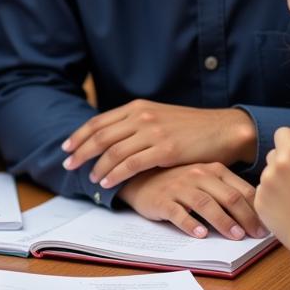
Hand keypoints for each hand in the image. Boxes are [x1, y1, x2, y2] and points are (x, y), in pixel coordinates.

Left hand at [63, 102, 257, 188]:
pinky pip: (131, 164)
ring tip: (89, 179)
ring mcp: (152, 132)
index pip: (99, 122)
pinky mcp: (165, 150)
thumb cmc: (191, 127)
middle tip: (68, 165)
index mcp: (137, 107)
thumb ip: (135, 124)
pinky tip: (107, 182)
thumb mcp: (159, 117)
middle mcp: (141, 116)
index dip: (79, 135)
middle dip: (80, 151)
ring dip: (97, 166)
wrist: (223, 130)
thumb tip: (111, 138)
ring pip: (113, 151)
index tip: (66, 148)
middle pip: (100, 136)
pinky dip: (115, 174)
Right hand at [115, 161, 265, 239]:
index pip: (242, 190)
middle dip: (246, 218)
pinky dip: (190, 224)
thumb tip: (254, 215)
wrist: (139, 179)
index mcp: (213, 170)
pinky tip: (200, 234)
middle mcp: (198, 176)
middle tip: (255, 236)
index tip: (266, 227)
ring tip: (235, 236)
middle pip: (228, 197)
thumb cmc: (178, 182)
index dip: (257, 210)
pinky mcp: (162, 200)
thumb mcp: (204, 180)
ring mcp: (179, 187)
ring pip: (206, 204)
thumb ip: (226, 190)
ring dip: (223, 221)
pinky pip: (178, 212)